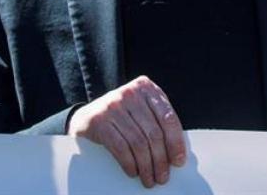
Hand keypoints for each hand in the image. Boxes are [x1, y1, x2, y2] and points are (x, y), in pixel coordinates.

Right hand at [67, 76, 185, 187]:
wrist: (86, 114)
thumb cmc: (122, 114)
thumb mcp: (142, 108)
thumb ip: (158, 120)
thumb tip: (177, 150)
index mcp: (147, 88)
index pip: (167, 117)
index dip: (175, 141)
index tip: (179, 160)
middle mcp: (131, 93)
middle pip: (153, 132)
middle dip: (161, 159)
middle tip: (163, 176)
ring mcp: (113, 106)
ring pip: (138, 142)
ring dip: (146, 165)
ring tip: (150, 179)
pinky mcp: (99, 121)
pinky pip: (120, 147)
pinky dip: (129, 163)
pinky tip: (134, 172)